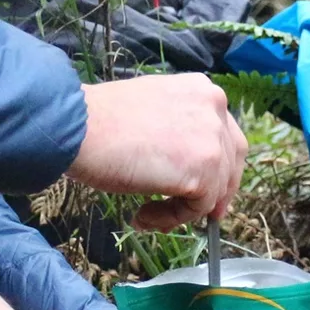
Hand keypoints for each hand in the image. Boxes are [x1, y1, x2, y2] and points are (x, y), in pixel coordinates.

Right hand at [66, 75, 245, 230]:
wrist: (78, 128)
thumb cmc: (100, 122)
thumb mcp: (153, 112)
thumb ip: (180, 129)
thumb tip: (190, 164)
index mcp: (202, 90)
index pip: (226, 133)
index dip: (219, 166)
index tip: (206, 190)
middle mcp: (215, 108)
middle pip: (231, 161)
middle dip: (215, 192)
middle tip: (194, 214)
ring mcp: (212, 139)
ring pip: (214, 189)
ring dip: (182, 209)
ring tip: (146, 213)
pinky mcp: (203, 170)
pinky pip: (197, 208)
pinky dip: (172, 219)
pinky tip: (143, 214)